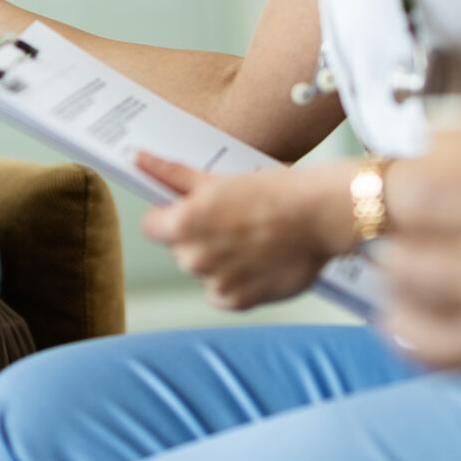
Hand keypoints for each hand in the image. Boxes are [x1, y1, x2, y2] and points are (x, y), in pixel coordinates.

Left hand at [137, 155, 357, 309]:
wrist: (321, 214)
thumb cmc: (273, 192)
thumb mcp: (218, 179)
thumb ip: (172, 174)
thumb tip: (139, 158)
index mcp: (184, 223)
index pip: (152, 226)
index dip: (170, 217)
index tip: (191, 212)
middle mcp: (194, 258)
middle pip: (179, 249)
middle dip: (198, 238)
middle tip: (233, 222)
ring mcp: (216, 283)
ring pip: (203, 271)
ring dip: (219, 261)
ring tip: (252, 240)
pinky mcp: (238, 302)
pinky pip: (222, 294)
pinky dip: (236, 282)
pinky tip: (257, 261)